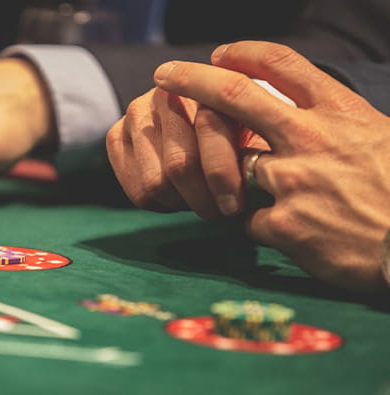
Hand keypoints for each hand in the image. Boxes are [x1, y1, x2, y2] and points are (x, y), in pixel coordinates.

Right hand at [106, 87, 267, 218]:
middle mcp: (164, 92)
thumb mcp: (264, 131)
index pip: (208, 133)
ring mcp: (136, 112)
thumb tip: (254, 177)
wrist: (208, 121)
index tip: (240, 205)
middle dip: (204, 197)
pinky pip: (137, 191)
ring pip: (156, 183)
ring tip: (203, 202)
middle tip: (222, 213)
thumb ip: (261, 146)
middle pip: (180, 165)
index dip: (225, 176)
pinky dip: (161, 204)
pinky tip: (179, 196)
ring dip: (183, 203)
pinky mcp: (117, 136)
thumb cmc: (247, 130)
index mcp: (205, 82)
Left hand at [154, 40, 389, 290]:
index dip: (244, 54)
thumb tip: (301, 109)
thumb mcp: (378, 136)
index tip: (219, 54)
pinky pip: (246, 220)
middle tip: (163, 75)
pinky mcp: (284, 226)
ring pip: (233, 167)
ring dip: (234, 179)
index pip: (282, 64)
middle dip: (191, 80)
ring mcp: (293, 182)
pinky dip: (256, 224)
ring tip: (276, 198)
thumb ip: (335, 121)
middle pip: (234, 96)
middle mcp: (310, 138)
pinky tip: (287, 233)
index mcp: (340, 112)